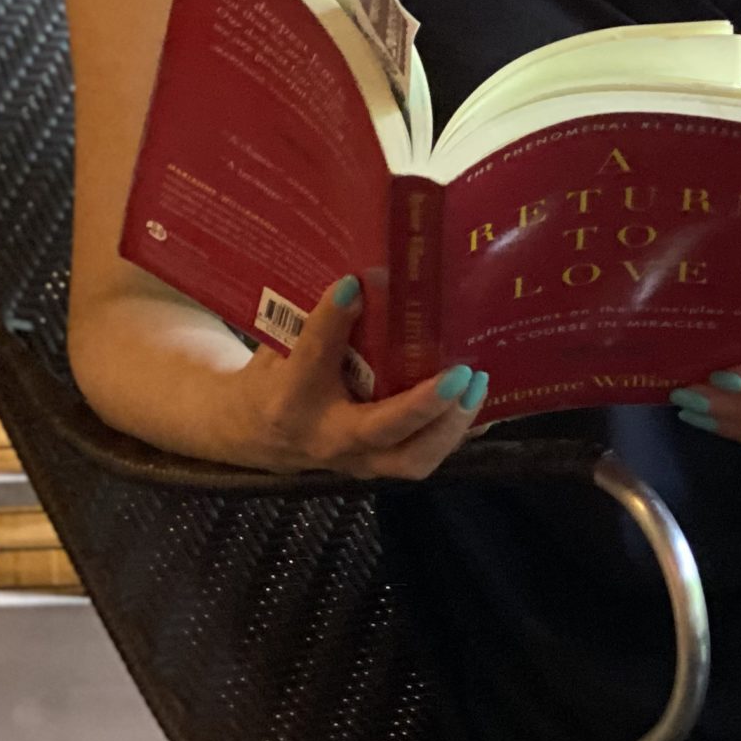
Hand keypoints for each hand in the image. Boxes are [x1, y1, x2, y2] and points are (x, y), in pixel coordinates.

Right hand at [225, 269, 487, 479]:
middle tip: (459, 372)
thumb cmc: (278, 377)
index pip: (311, 357)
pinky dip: (458, 435)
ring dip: (450, 424)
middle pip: (379, 429)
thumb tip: (364, 274)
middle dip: (423, 405)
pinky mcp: (381, 466)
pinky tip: (482, 407)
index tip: (351, 283)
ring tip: (476, 383)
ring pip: (412, 459)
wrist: (258, 434)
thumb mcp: (282, 343)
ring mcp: (359, 460)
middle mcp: (326, 437)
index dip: (330, 320)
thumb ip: (317, 319)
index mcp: (290, 397)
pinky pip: (425, 458)